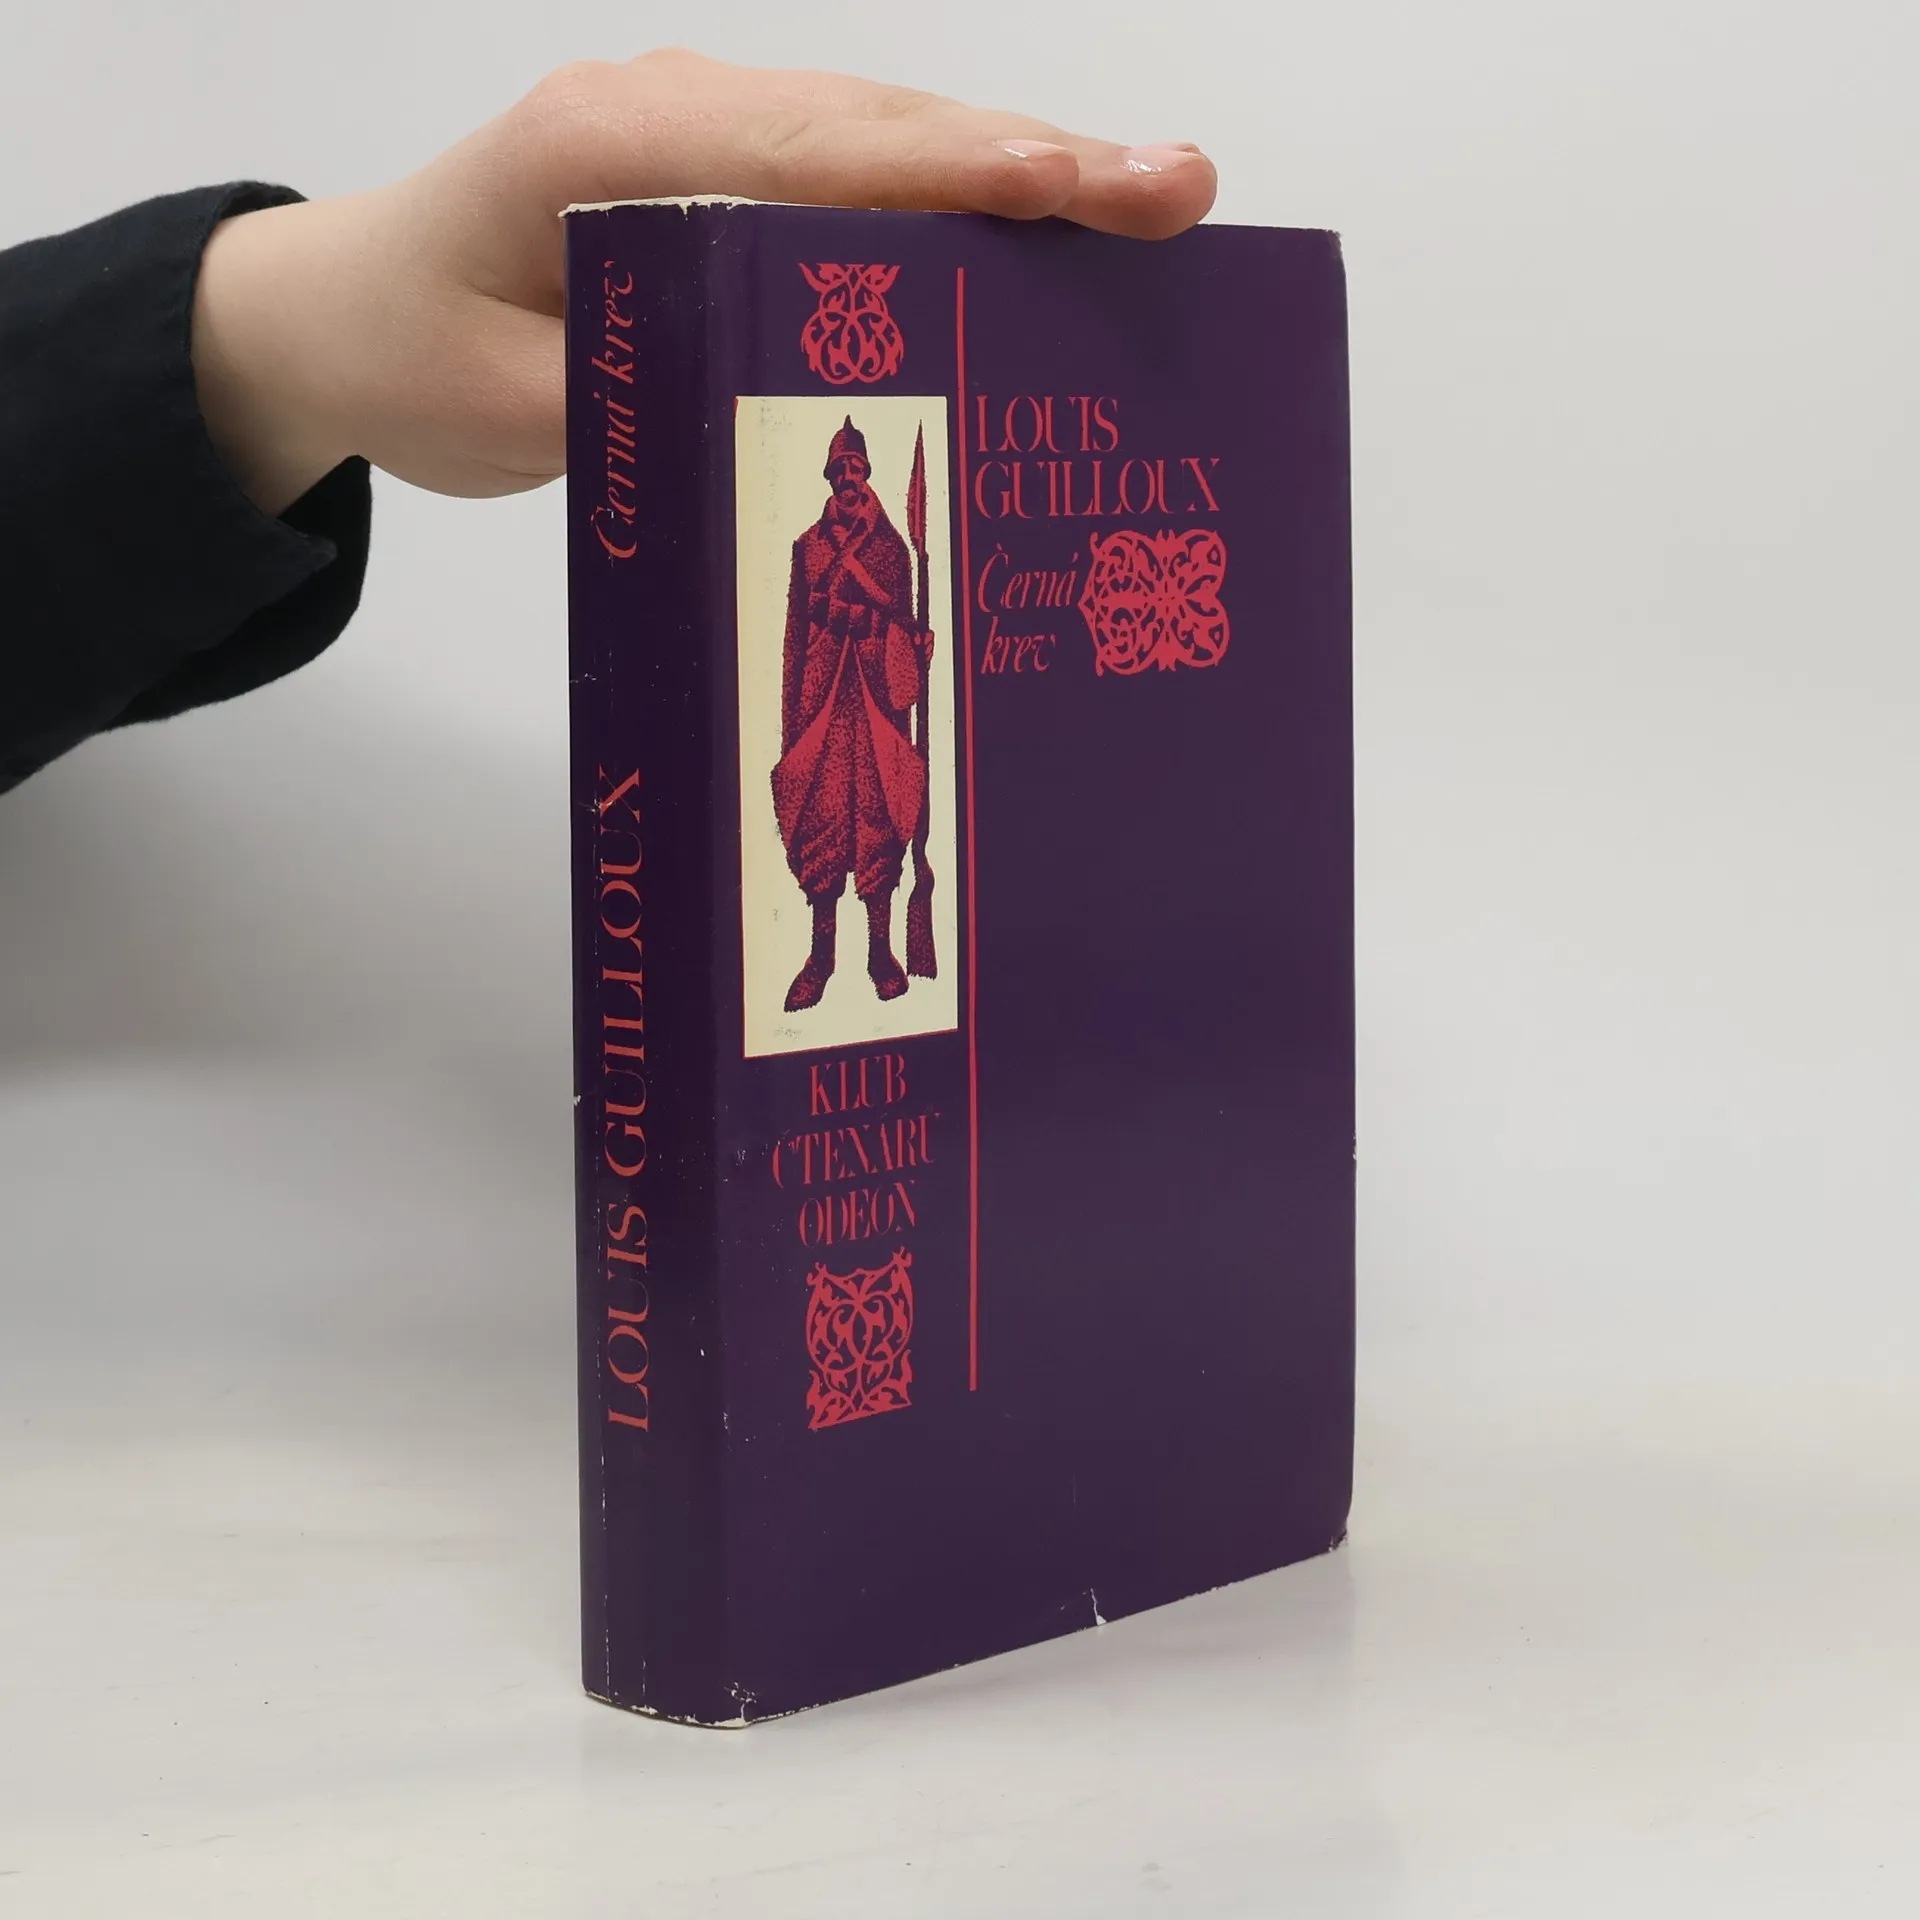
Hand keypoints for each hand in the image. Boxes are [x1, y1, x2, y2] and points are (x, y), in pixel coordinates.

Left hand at [191, 50, 1217, 515]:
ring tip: (1147, 207)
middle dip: (1033, 159)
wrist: (336, 313)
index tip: (1073, 191)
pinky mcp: (719, 176)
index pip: (814, 156)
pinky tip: (1043, 238)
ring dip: (1014, 173)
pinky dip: (953, 203)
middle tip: (1176, 191)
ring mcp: (701, 132)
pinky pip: (854, 176)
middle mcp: (673, 112)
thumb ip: (648, 397)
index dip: (954, 175)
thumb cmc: (408, 355)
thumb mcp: (512, 410)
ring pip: (882, 140)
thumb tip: (803, 408)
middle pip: (879, 127)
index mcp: (612, 149)